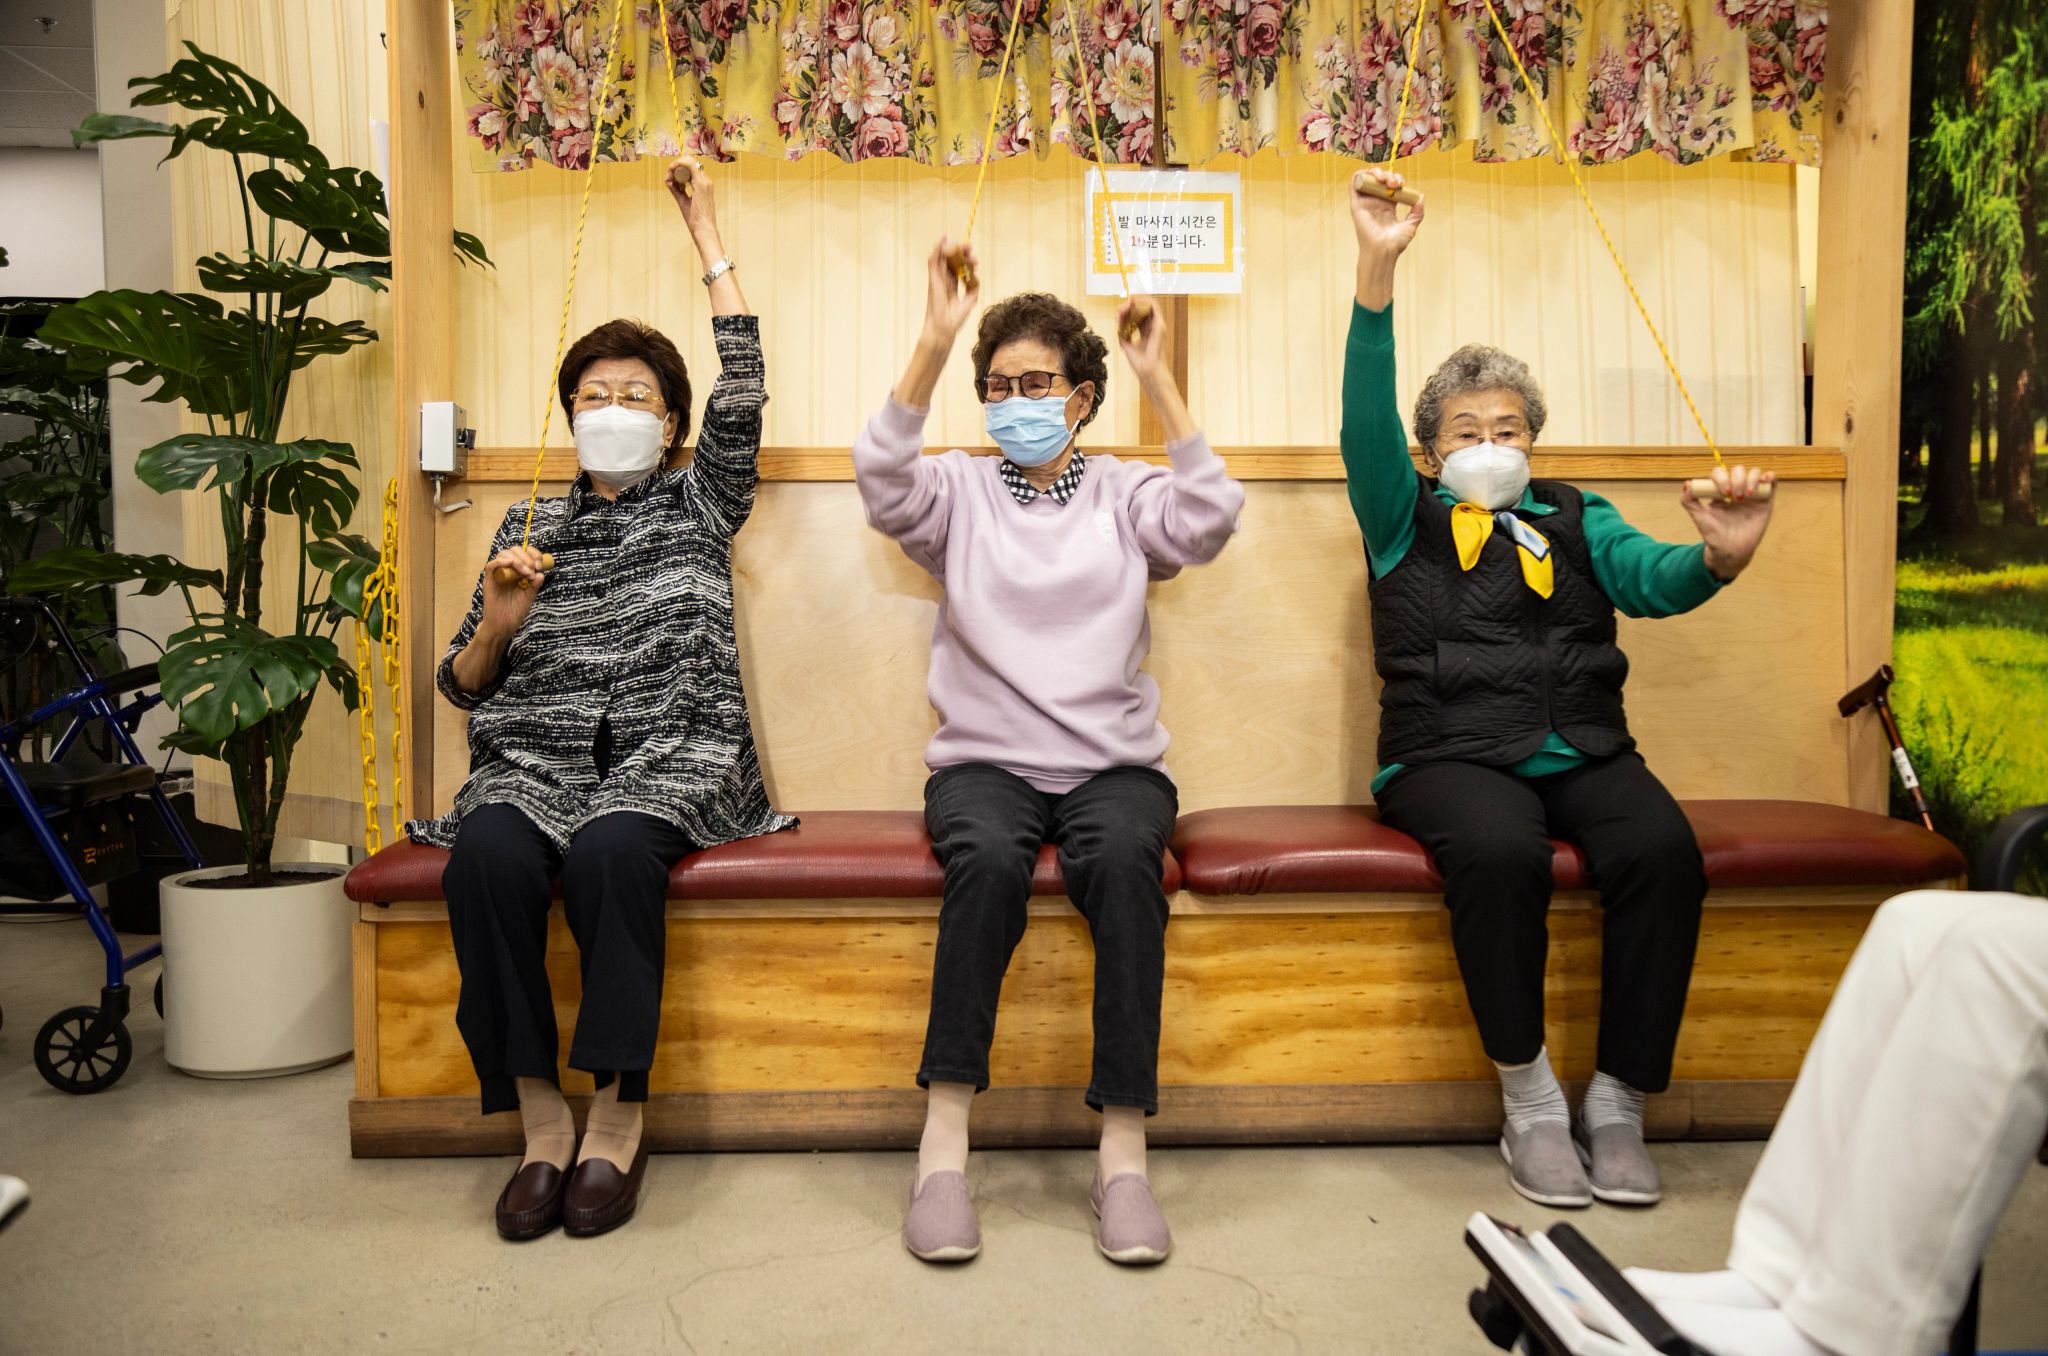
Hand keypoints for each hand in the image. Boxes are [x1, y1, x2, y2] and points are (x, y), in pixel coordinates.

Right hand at [481, 544, 547, 633]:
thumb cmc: (516, 611)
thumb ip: (535, 585)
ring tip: (526, 572)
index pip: (524, 553)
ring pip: (504, 555)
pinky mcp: (489, 580)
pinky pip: (491, 565)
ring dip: (518, 560)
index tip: (540, 563)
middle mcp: (508, 570)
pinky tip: (510, 564)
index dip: (533, 553)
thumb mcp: (530, 596)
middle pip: (514, 550)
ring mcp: (498, 574)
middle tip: (534, 568)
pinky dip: (500, 561)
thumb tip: (541, 573)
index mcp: (519, 571)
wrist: (504, 625)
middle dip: (527, 557)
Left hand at [667, 156, 718, 250]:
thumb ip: (678, 191)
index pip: (692, 169)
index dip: (679, 169)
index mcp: (705, 185)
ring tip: (669, 177)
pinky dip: (678, 166)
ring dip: (676, 166)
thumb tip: (670, 182)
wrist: (704, 229)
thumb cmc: (696, 219)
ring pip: (689, 162)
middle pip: (690, 163)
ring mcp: (705, 182)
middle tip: (668, 176)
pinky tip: (671, 173)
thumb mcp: (684, 201)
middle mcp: (706, 181)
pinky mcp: (701, 184)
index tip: (670, 178)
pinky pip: (689, 166)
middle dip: (676, 166)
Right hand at [922, 236, 979, 345]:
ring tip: (964, 244)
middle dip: (961, 252)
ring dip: (952, 248)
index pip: (958, 267)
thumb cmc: (955, 319)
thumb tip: (977, 278)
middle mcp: (944, 280)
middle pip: (952, 260)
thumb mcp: (969, 301)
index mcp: (952, 286)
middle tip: (971, 247)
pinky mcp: (932, 279)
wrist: (944, 328)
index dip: (967, 260)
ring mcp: (938, 279)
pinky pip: (933, 261)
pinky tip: (943, 239)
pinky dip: (937, 249)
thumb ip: (973, 288)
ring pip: (943, 258)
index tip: (976, 260)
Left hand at [1118, 297, 1165, 383]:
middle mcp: (1152, 326)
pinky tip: (1132, 303)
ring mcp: (1157, 324)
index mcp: (1146, 331)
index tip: (1117, 315)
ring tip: (1124, 305)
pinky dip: (1142, 301)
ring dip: (1134, 301)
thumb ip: (1122, 332)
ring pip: (1147, 303)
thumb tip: (1118, 324)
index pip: (1137, 315)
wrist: (1147, 371)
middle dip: (1128, 305)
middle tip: (1119, 310)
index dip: (1126, 311)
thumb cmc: (1139, 362)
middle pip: (1141, 308)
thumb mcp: (1126, 344)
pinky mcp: (1159, 324)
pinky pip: (1153, 305)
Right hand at [1351, 167, 1424, 260]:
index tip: (1402, 184)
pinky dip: (1361, 174)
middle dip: (1389, 174)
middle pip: (1380, 180)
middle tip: (1395, 182)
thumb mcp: (1411, 225)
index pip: (1390, 186)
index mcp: (1387, 207)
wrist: (1383, 250)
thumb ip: (1417, 212)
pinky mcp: (1356, 204)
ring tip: (1384, 178)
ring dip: (1375, 172)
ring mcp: (1365, 203)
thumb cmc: (1395, 243)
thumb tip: (1421, 198)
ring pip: (1367, 179)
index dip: (1396, 179)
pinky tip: (1371, 175)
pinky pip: (1354, 184)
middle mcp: (1375, 203)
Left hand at [1682, 464, 1774, 580]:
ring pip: (1755, 472)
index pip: (1720, 473)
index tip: (1723, 493)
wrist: (1730, 550)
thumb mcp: (1699, 517)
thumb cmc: (1714, 534)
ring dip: (1751, 479)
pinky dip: (1769, 476)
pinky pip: (1771, 483)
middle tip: (1735, 496)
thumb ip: (1689, 501)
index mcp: (1720, 491)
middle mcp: (1736, 490)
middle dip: (1737, 480)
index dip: (1722, 478)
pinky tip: (1764, 480)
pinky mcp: (1765, 500)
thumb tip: (1687, 484)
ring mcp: (1752, 494)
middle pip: (1738, 470)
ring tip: (1746, 496)